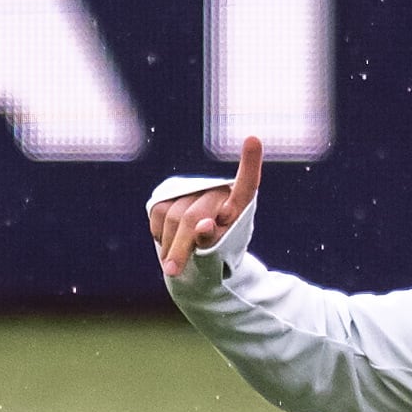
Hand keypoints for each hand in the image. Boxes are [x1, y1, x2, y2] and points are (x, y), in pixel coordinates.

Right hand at [149, 135, 265, 280]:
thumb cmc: (218, 257)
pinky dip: (159, 233)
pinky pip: (158, 212)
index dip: (249, 162)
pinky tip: (169, 241)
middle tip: (173, 271)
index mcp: (240, 206)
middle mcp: (218, 191)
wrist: (196, 257)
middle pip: (193, 217)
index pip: (247, 183)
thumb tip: (203, 226)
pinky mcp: (171, 191)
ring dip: (169, 245)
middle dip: (181, 247)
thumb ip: (214, 243)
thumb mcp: (220, 256)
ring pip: (173, 216)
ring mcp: (194, 189)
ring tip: (175, 262)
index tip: (252, 140)